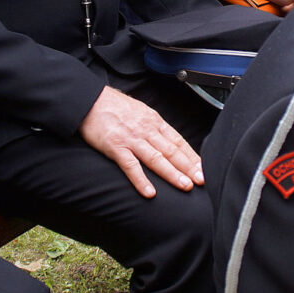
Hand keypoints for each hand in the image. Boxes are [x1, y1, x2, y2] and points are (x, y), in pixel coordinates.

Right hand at [78, 85, 203, 197]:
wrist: (90, 100)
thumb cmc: (114, 106)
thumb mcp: (141, 111)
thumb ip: (154, 127)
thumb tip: (169, 141)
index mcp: (154, 121)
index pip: (178, 141)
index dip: (192, 156)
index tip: (203, 168)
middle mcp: (146, 130)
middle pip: (172, 151)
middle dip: (189, 167)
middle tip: (201, 180)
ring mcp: (131, 139)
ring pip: (156, 158)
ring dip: (172, 173)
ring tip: (185, 186)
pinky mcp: (115, 147)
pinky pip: (131, 166)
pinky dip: (141, 180)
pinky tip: (150, 192)